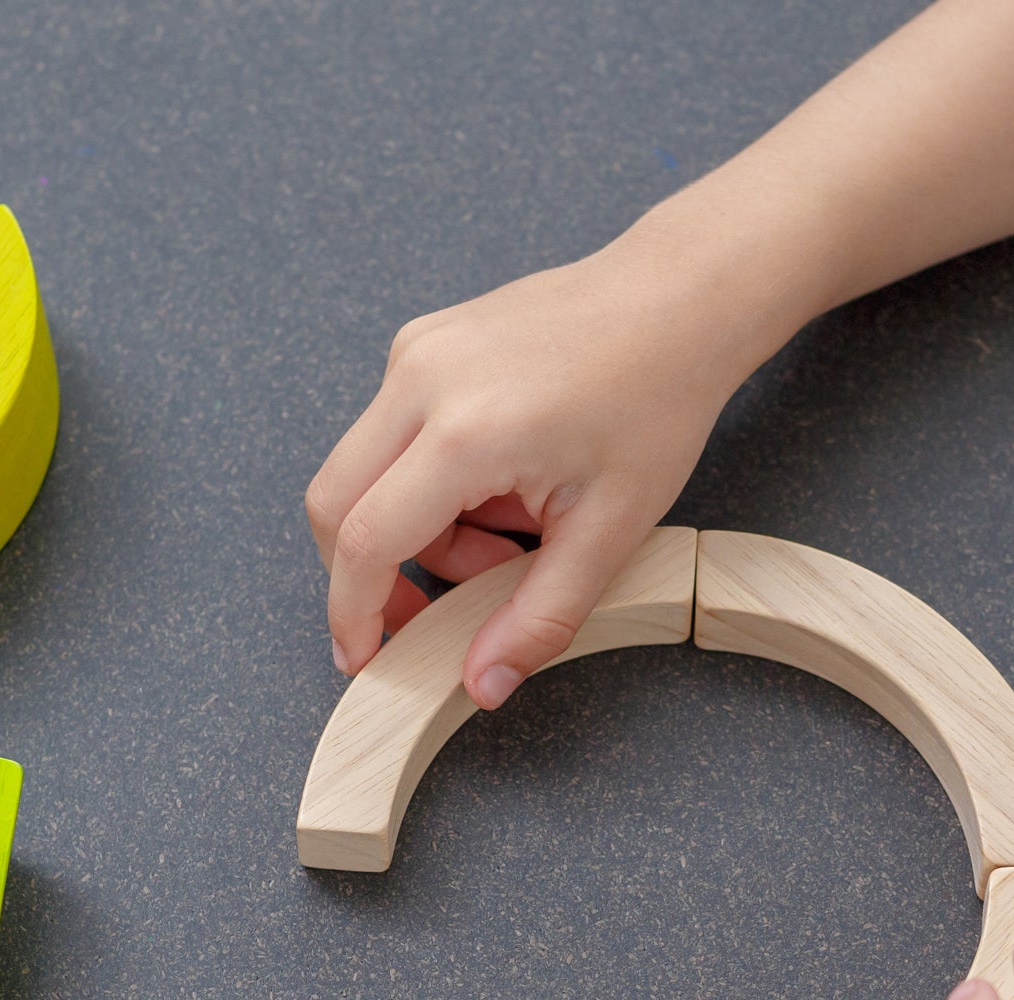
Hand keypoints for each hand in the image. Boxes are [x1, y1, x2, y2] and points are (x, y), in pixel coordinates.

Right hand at [304, 203, 767, 708]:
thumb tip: (482, 685)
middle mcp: (421, 379)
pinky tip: (500, 488)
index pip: (364, 541)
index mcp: (465, 429)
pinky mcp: (420, 344)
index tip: (363, 657)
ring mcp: (415, 352)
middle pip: (335, 505)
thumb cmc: (656, 399)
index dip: (353, 614)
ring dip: (414, 530)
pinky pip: (390, 438)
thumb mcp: (609, 532)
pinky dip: (427, 485)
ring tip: (503, 538)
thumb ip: (538, 619)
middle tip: (427, 614)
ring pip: (363, 475)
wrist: (679, 299)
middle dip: (367, 576)